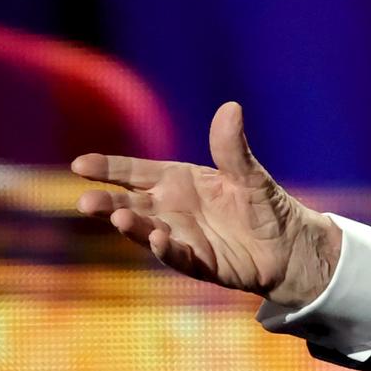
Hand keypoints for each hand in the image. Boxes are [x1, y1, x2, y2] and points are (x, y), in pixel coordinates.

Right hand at [72, 100, 339, 305]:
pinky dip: (166, 249)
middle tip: (85, 203)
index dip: (106, 169)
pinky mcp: (200, 263)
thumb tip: (231, 108)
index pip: (134, 172)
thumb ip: (233, 148)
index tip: (79, 165)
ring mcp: (182, 237)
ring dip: (131, 226)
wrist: (291, 247)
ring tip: (117, 218)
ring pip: (147, 231)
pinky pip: (178, 256)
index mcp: (177, 181)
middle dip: (106, 203)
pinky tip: (157, 240)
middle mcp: (172, 209)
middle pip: (130, 203)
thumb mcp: (249, 175)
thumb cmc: (265, 207)